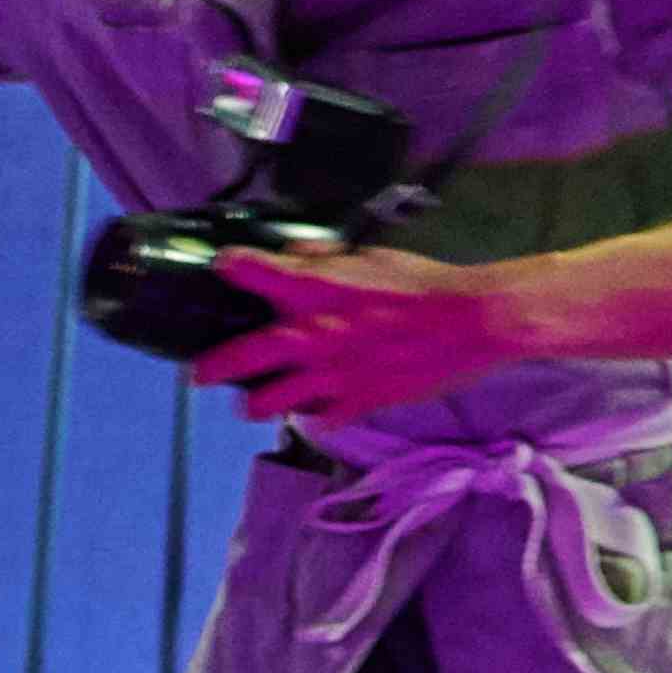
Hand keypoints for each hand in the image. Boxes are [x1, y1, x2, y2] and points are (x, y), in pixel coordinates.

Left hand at [195, 243, 525, 432]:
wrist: (469, 321)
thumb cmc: (423, 281)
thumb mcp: (373, 255)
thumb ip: (326, 257)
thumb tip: (294, 256)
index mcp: (311, 289)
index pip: (249, 270)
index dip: (232, 266)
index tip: (225, 267)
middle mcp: (308, 335)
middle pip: (241, 356)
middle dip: (213, 367)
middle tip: (201, 375)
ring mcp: (330, 374)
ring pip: (272, 401)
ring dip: (257, 402)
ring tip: (253, 404)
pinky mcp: (358, 400)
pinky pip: (324, 417)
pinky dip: (319, 414)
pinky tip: (319, 412)